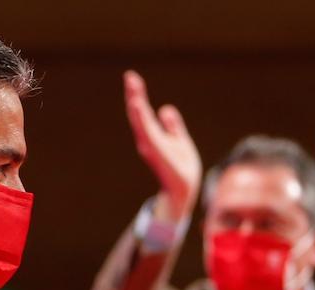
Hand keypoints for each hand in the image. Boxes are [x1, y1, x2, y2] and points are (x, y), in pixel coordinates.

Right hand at [123, 70, 201, 218]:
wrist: (185, 187)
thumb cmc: (181, 167)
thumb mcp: (179, 140)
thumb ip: (172, 126)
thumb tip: (165, 108)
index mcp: (153, 135)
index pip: (143, 111)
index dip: (137, 94)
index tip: (131, 77)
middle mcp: (147, 139)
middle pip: (138, 113)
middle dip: (133, 95)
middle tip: (129, 76)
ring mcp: (150, 145)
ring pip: (140, 121)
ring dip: (136, 104)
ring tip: (132, 87)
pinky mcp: (156, 151)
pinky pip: (148, 132)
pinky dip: (142, 119)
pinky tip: (139, 106)